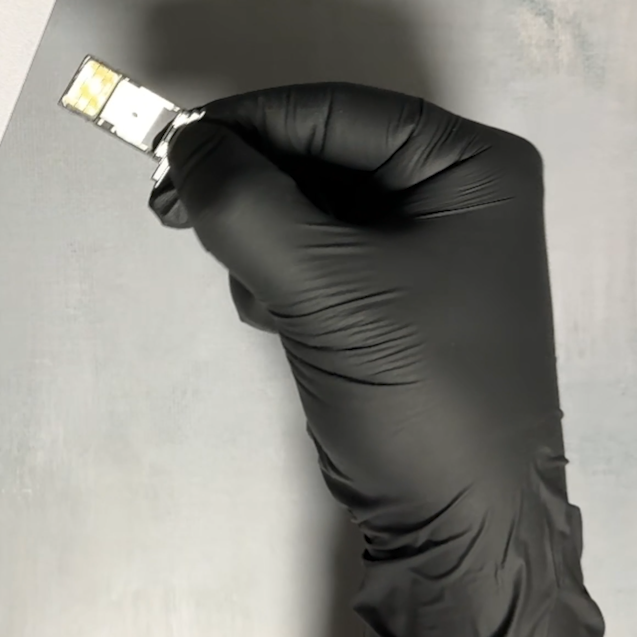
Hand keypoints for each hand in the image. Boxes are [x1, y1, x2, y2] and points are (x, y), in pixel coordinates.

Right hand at [152, 84, 608, 636]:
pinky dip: (280, 273)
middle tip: (170, 211)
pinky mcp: (395, 299)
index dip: (247, 123)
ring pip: (309, 204)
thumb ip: (246, 204)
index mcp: (470, 167)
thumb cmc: (418, 391)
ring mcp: (428, 248)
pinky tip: (270, 316)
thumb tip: (184, 144)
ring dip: (261, 236)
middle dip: (249, 185)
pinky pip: (317, 253)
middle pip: (321, 153)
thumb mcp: (326, 288)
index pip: (337, 112)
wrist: (462, 524)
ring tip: (246, 288)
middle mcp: (456, 192)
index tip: (166, 149)